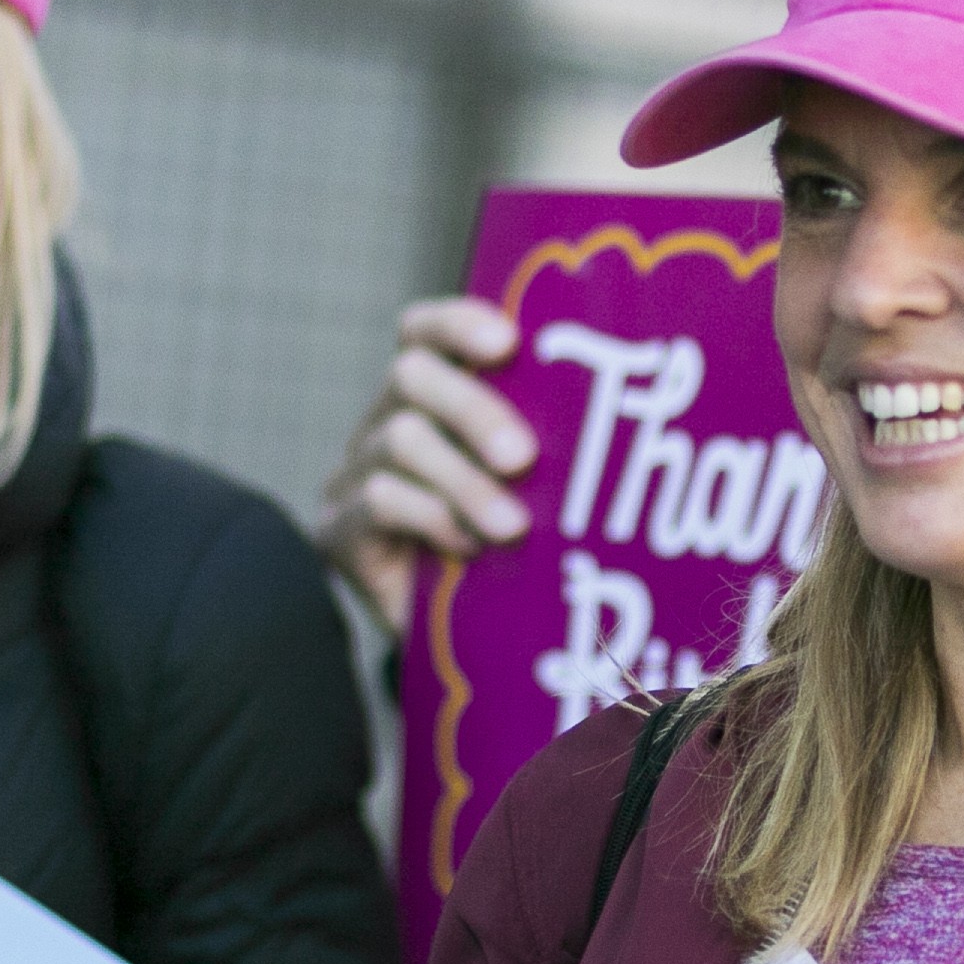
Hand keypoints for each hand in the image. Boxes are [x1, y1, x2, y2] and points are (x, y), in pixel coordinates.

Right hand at [313, 297, 534, 637]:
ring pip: (400, 441)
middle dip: (473, 409)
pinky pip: (379, 501)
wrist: (456, 639)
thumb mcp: (534, 493)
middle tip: (523, 458)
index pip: (426, 331)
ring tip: (513, 527)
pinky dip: (431, 517)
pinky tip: (469, 548)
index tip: (508, 343)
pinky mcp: (339, 529)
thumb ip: (551, 452)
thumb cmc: (509, 551)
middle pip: (411, 375)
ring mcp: (357, 472)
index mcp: (433, 396)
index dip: (460, 324)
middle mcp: (386, 420)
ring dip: (464, 480)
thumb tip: (623, 427)